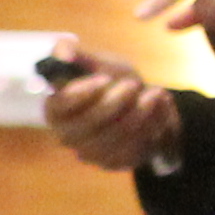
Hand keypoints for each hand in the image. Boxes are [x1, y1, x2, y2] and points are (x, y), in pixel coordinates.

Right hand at [38, 43, 179, 173]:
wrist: (144, 106)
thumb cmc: (114, 82)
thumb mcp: (99, 62)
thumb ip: (79, 55)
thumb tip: (63, 51)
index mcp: (56, 109)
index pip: (59, 106)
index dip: (82, 93)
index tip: (105, 79)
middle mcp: (67, 135)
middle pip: (89, 123)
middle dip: (116, 101)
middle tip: (134, 83)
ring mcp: (89, 153)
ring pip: (115, 136)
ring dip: (139, 113)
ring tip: (155, 93)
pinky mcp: (112, 163)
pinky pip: (132, 147)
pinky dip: (150, 126)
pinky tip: (158, 111)